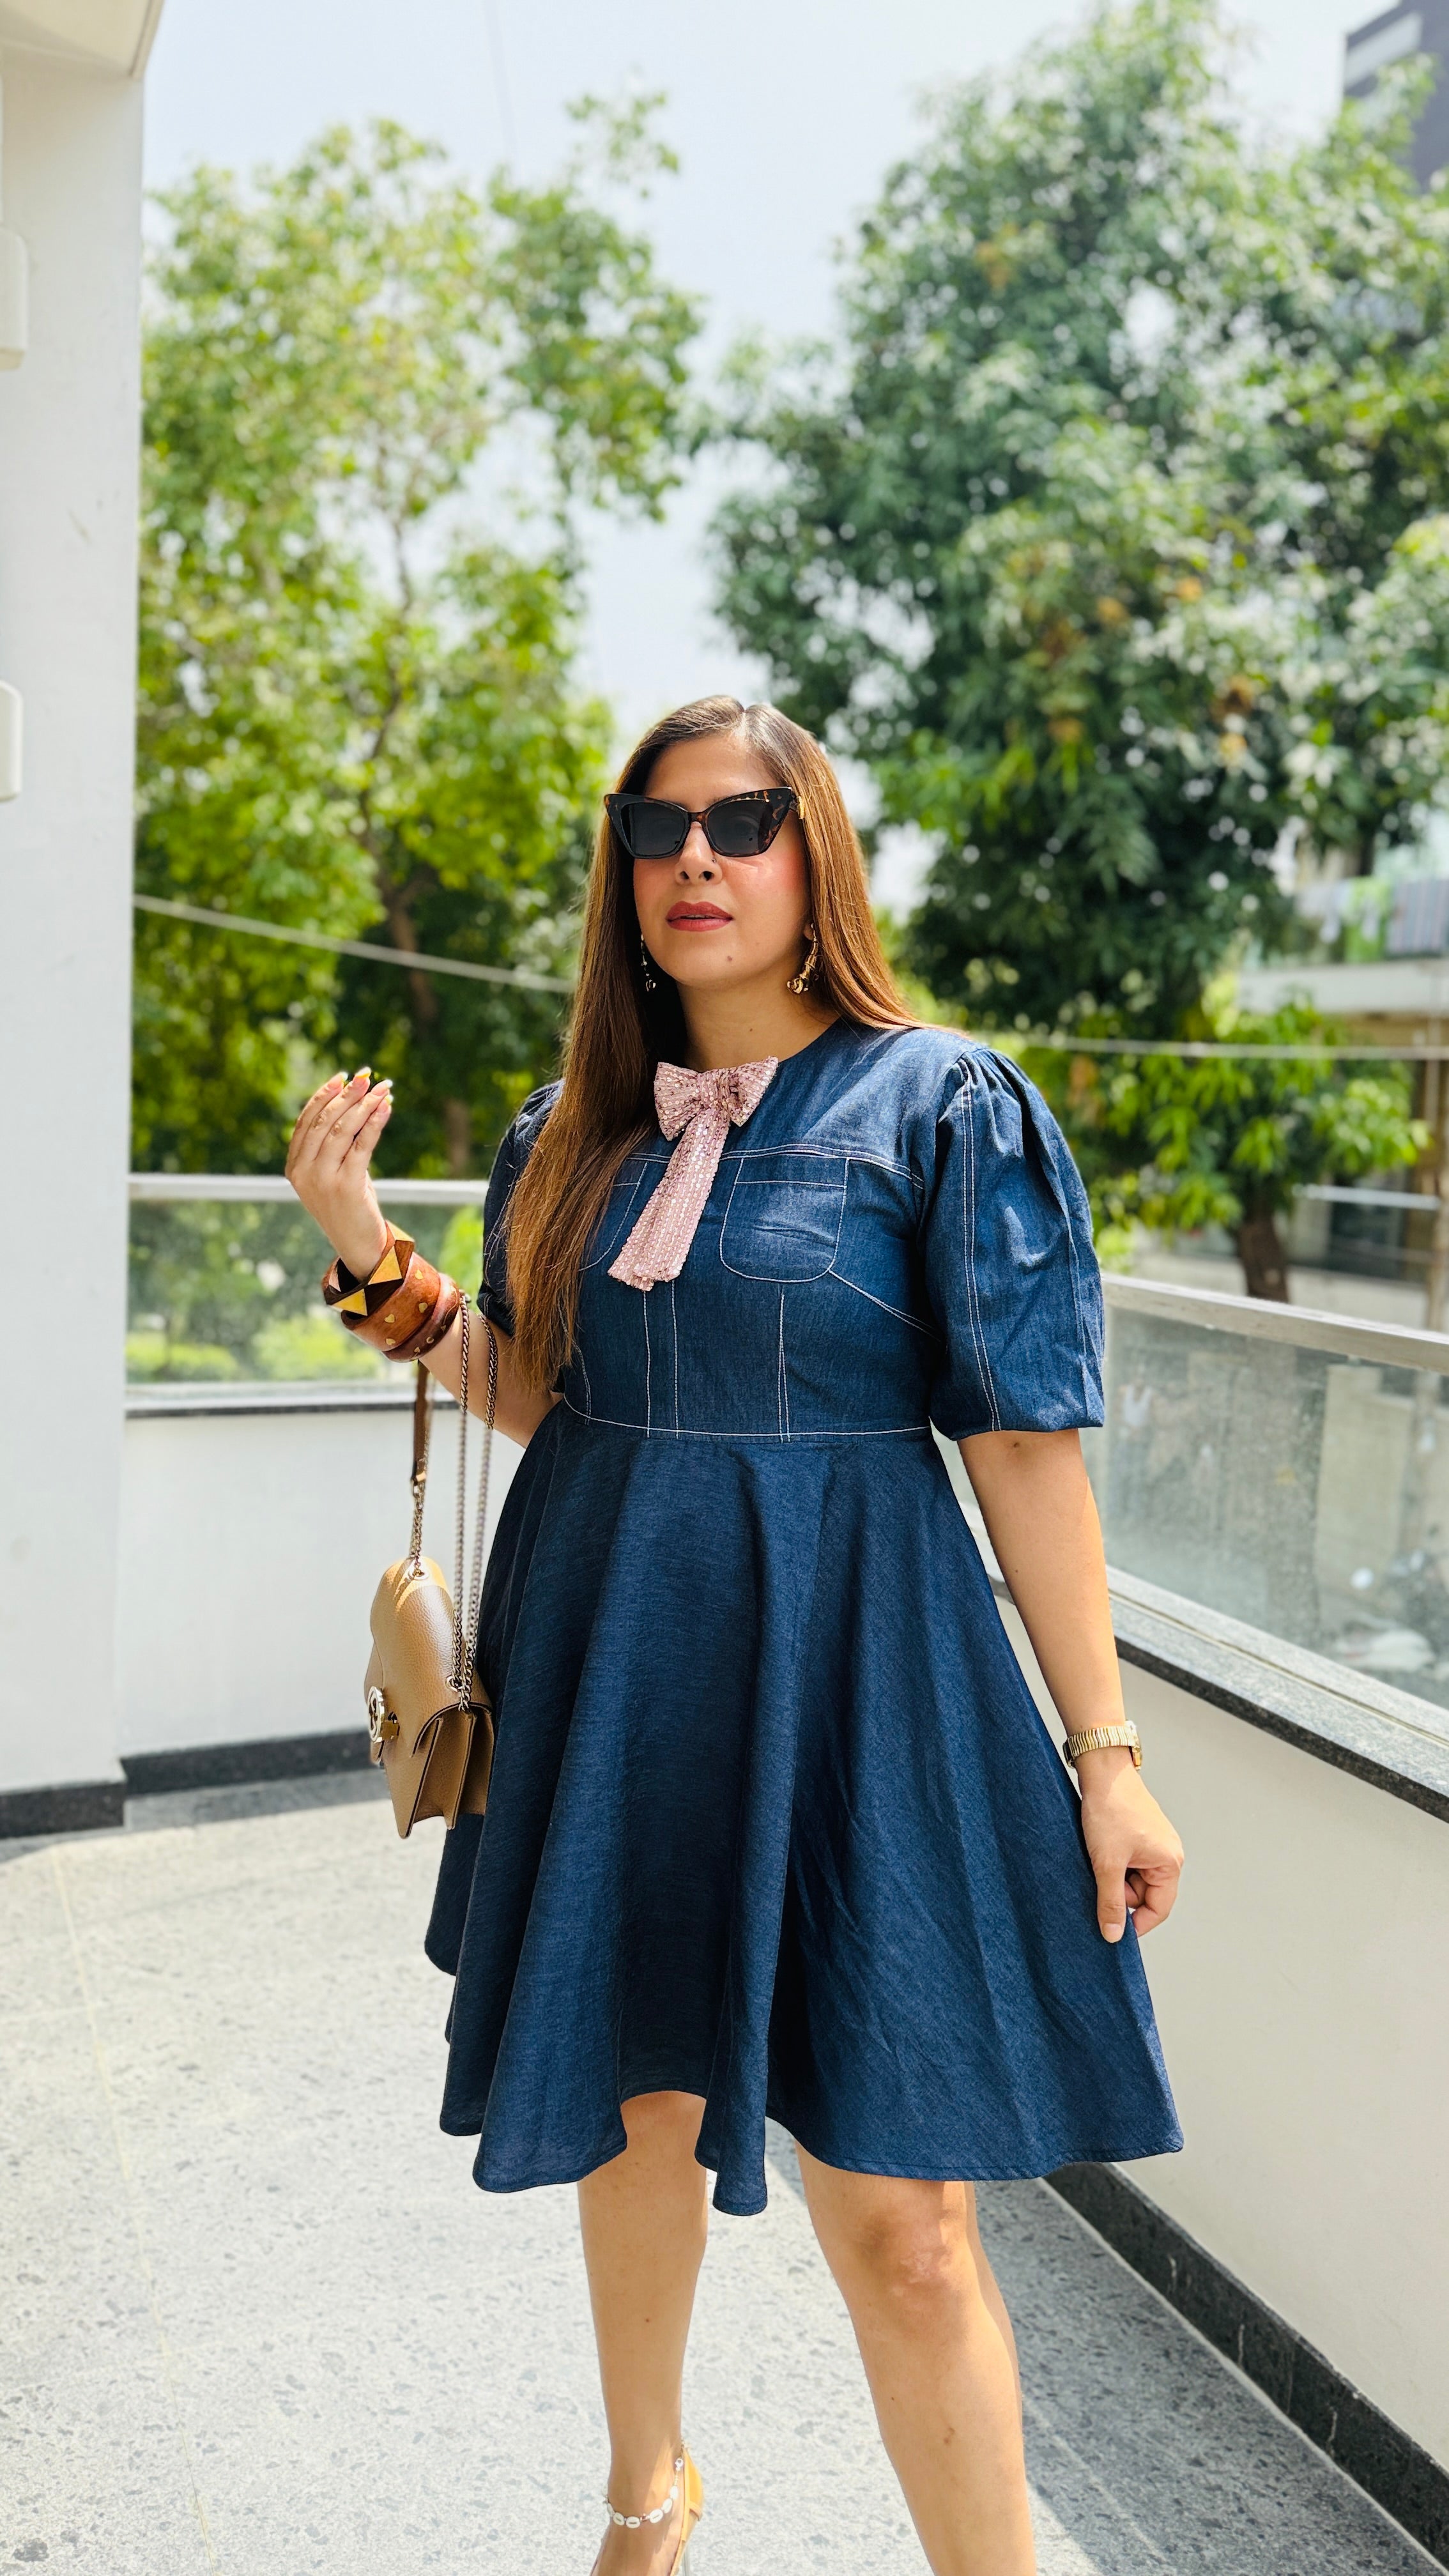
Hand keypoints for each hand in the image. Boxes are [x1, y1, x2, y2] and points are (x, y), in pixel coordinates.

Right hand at [285, 1069, 392, 1276]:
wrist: (358, 1245)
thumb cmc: (348, 1205)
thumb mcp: (332, 1173)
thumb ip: (331, 1144)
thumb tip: (350, 1101)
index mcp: (294, 1168)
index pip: (306, 1122)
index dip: (323, 1096)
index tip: (342, 1078)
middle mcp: (303, 1172)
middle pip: (323, 1122)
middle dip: (346, 1096)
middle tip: (366, 1078)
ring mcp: (322, 1180)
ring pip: (342, 1131)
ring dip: (364, 1106)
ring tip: (381, 1089)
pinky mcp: (346, 1186)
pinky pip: (361, 1145)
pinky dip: (375, 1123)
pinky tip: (385, 1108)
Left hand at [1076, 1753, 1183, 1942]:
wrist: (1102, 1771)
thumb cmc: (1110, 1811)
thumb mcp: (1107, 1863)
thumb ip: (1111, 1902)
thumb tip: (1113, 1936)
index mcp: (1170, 1864)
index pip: (1159, 1909)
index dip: (1136, 1923)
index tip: (1111, 1929)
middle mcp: (1168, 1855)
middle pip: (1144, 1895)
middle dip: (1120, 1892)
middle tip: (1099, 1876)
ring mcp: (1154, 1844)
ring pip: (1132, 1879)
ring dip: (1114, 1876)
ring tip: (1099, 1857)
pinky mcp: (1139, 1836)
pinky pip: (1128, 1862)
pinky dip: (1112, 1862)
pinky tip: (1100, 1849)